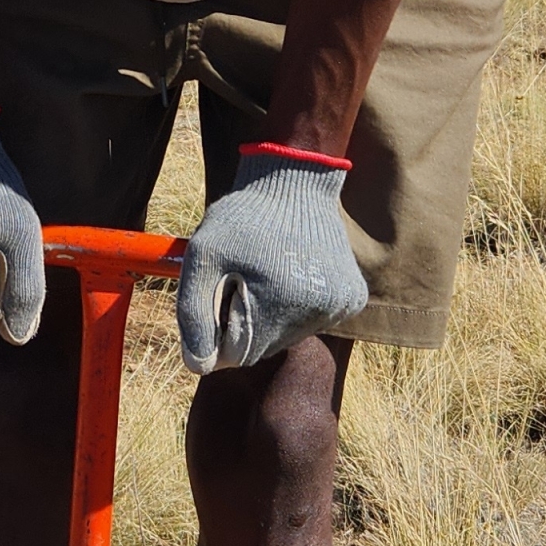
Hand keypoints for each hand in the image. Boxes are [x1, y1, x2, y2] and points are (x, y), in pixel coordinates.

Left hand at [176, 149, 367, 375]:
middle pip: (264, 347)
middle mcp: (318, 312)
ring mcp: (340, 307)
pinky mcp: (353, 299)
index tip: (220, 292)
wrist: (294, 181)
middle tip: (242, 279)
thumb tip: (199, 365)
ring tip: (269, 272)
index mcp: (279, 305)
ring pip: (289, 336)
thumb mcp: (204, 256)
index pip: (236, 354)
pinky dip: (298, 305)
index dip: (219, 328)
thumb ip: (193, 313)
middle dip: (245, 323)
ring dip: (272, 315)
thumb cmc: (243, 218)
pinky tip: (293, 274)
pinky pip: (314, 320)